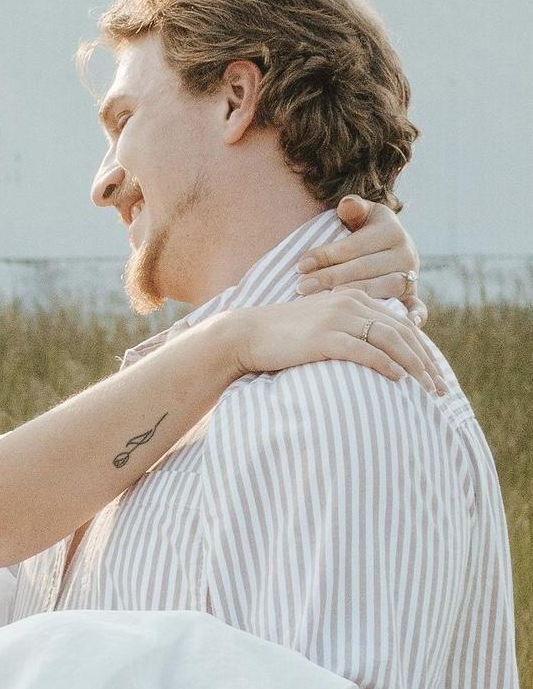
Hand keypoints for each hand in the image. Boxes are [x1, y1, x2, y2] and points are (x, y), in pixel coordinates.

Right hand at [225, 289, 446, 394]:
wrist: (247, 333)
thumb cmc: (285, 336)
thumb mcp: (323, 324)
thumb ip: (351, 328)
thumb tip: (381, 354)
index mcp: (352, 298)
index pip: (401, 324)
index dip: (424, 350)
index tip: (436, 375)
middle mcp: (348, 303)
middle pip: (402, 332)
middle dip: (427, 362)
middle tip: (441, 390)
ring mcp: (336, 318)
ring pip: (390, 340)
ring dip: (415, 367)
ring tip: (428, 391)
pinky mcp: (323, 336)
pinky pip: (365, 350)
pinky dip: (386, 365)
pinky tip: (398, 380)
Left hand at [295, 195, 426, 324]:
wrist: (388, 244)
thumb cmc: (364, 227)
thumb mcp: (360, 213)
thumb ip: (353, 207)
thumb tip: (347, 205)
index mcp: (391, 231)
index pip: (353, 246)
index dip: (326, 255)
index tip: (300, 265)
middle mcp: (406, 254)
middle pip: (364, 269)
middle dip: (330, 278)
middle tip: (303, 287)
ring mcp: (412, 276)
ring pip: (383, 288)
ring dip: (355, 296)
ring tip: (327, 301)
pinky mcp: (414, 296)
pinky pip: (418, 307)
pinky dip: (414, 315)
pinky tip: (405, 323)